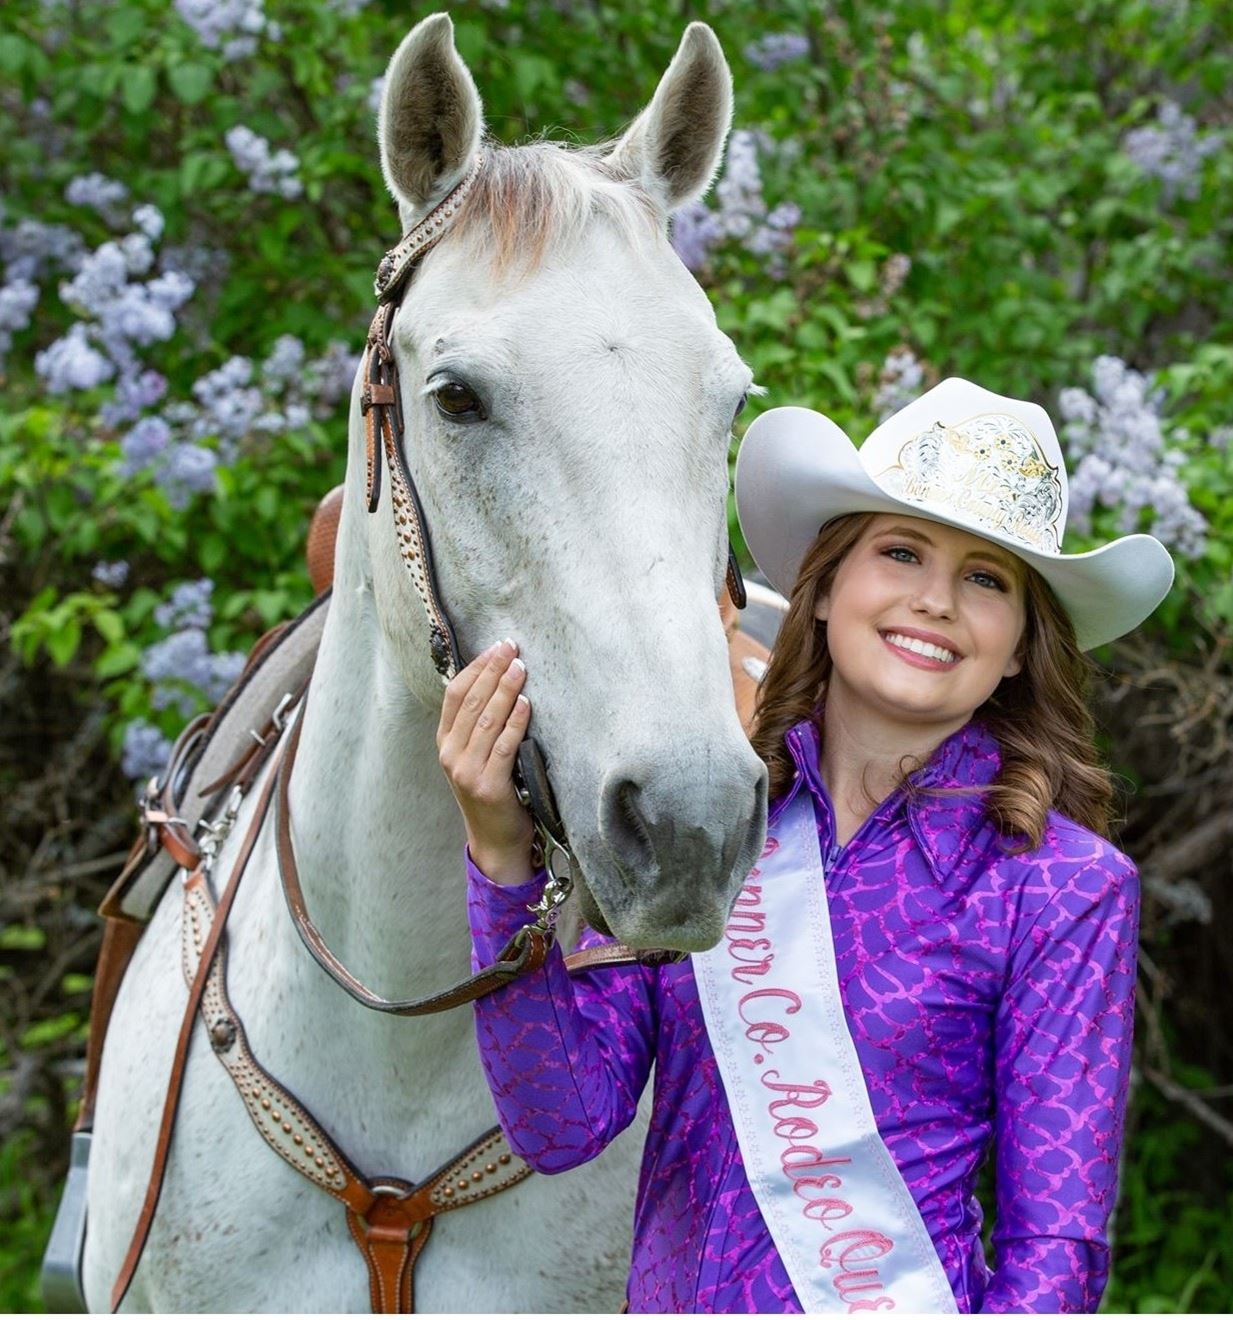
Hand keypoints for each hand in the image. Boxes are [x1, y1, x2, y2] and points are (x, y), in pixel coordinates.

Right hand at [437, 639, 536, 885]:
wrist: (496, 841)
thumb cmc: (492, 792)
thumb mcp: (475, 756)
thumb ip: (479, 725)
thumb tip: (501, 680)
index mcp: (445, 742)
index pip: (455, 694)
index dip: (476, 667)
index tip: (497, 647)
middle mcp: (450, 754)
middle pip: (472, 702)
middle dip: (493, 670)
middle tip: (512, 648)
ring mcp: (466, 771)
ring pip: (487, 720)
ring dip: (505, 690)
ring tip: (521, 667)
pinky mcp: (487, 785)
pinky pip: (504, 746)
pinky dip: (515, 723)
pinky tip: (526, 704)